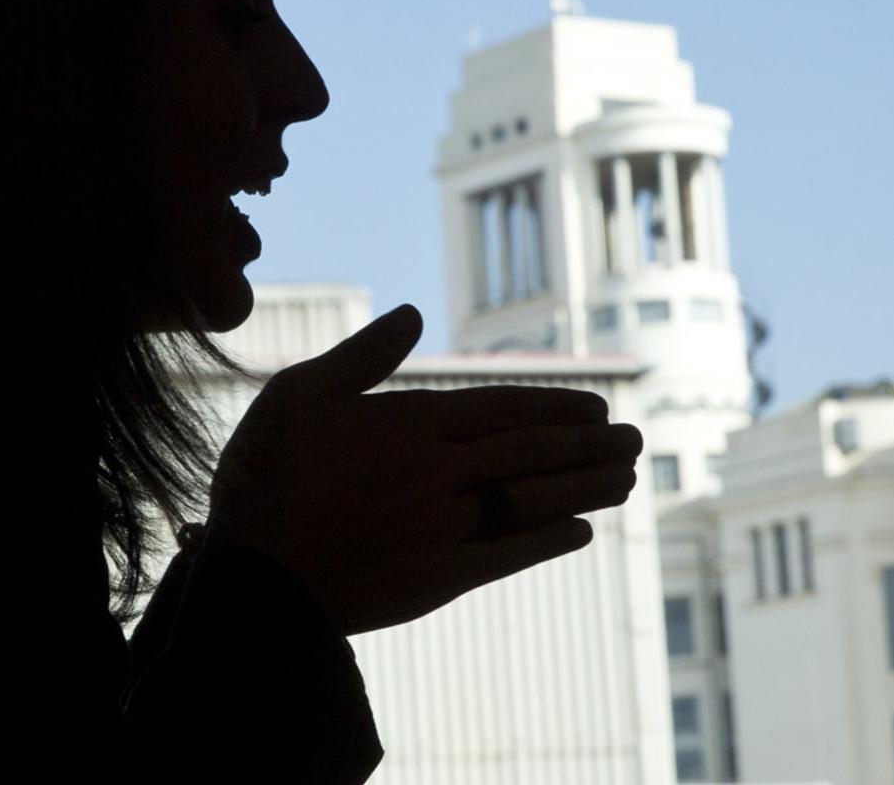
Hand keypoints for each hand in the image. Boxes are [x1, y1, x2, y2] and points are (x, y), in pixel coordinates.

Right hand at [205, 304, 643, 634]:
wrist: (255, 576)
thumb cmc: (264, 478)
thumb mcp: (298, 396)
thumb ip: (362, 357)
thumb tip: (412, 315)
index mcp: (411, 424)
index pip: (504, 408)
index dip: (557, 407)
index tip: (599, 407)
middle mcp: (440, 472)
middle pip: (533, 452)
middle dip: (590, 445)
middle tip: (637, 440)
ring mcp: (445, 527)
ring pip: (534, 499)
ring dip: (587, 487)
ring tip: (629, 480)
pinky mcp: (439, 578)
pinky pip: (511, 553)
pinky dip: (550, 539)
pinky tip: (580, 530)